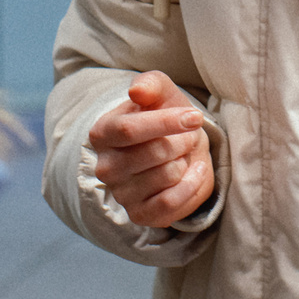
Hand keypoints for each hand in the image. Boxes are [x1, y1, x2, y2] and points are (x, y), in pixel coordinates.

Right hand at [88, 71, 214, 228]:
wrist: (176, 151)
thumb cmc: (164, 118)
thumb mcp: (161, 94)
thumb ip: (150, 84)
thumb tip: (137, 91)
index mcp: (102, 133)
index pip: (129, 129)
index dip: (166, 122)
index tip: (194, 117)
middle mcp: (105, 167)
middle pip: (154, 152)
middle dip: (184, 140)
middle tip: (191, 135)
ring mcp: (121, 194)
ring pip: (167, 175)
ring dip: (187, 160)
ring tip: (187, 152)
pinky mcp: (140, 214)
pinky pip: (171, 203)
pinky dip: (192, 185)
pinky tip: (197, 171)